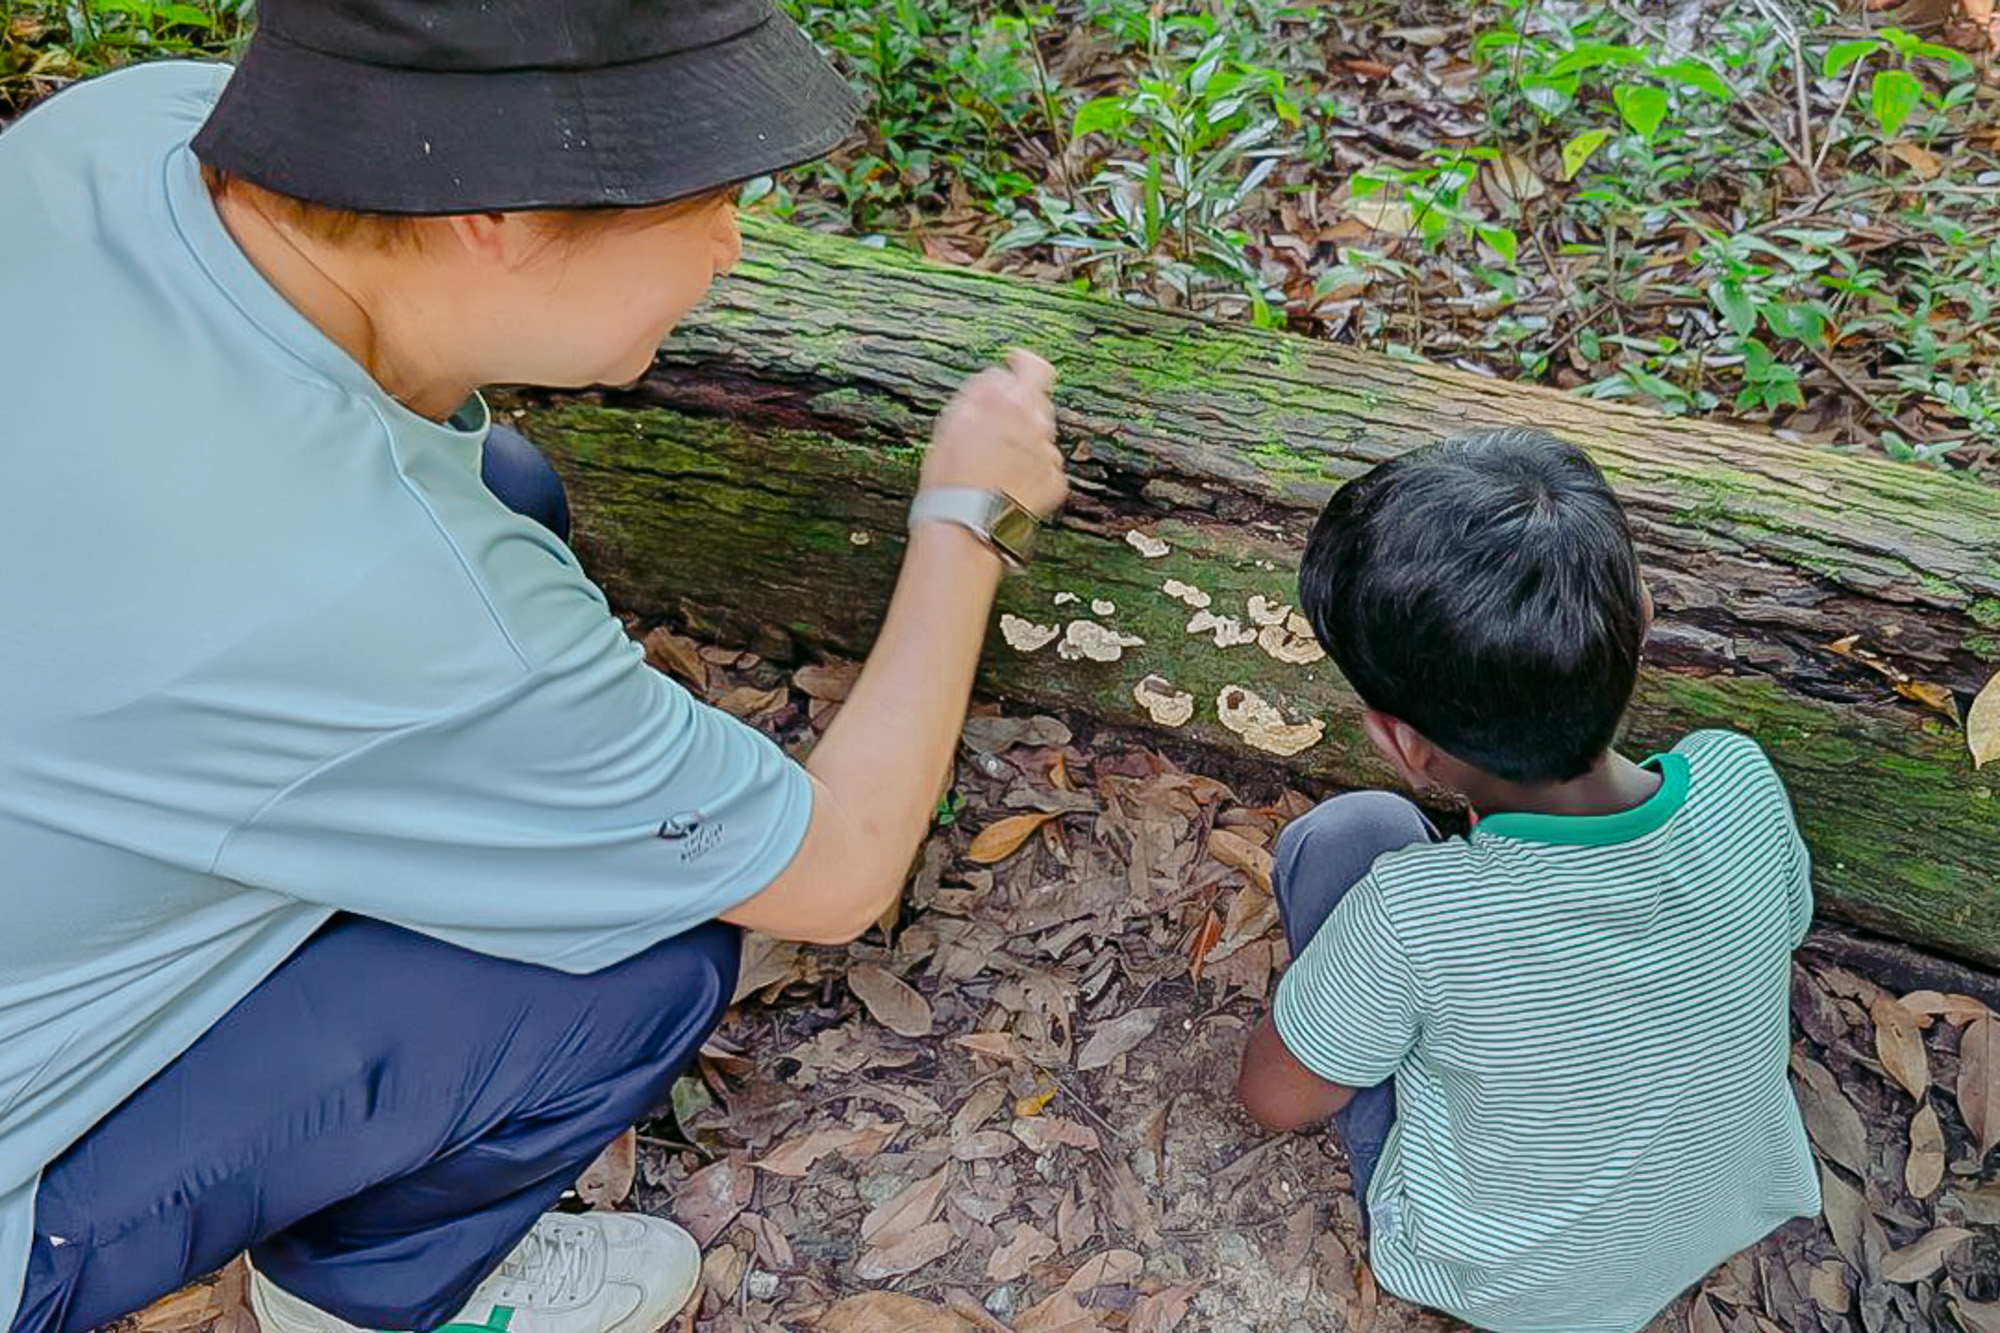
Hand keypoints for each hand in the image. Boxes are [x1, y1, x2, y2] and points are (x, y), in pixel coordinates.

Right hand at [920, 349, 1067, 517]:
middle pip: (1037, 405)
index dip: (1025, 363)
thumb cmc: (952, 476)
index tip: (1015, 363)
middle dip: (1017, 411)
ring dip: (1023, 444)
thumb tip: (997, 376)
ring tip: (993, 465)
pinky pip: (1045, 468)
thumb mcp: (952, 420)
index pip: (1036, 368)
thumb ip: (981, 390)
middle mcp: (1038, 426)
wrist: (966, 525)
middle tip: (990, 429)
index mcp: (1013, 404)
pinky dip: (1030, 472)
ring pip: (1041, 438)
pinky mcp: (1054, 483)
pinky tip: (1006, 483)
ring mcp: (1049, 456)